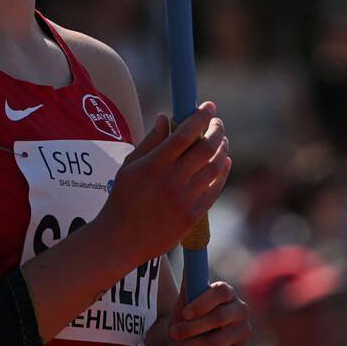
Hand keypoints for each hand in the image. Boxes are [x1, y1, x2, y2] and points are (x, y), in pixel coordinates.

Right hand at [100, 102, 229, 261]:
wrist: (121, 239)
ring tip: (222, 140)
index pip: (185, 133)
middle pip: (206, 148)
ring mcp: (184, 199)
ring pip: (215, 167)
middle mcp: (172, 180)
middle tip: (218, 122)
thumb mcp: (129, 166)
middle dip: (216, 130)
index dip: (200, 116)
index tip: (209, 106)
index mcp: (154, 164)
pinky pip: (215, 189)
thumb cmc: (122, 199)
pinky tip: (225, 162)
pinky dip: (224, 172)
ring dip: (223, 149)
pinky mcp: (193, 215)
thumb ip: (150, 141)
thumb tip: (164, 117)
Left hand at [167, 281, 250, 345]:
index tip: (185, 313)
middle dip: (191, 328)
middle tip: (172, 334)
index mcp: (227, 294)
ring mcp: (244, 333)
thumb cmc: (189, 324)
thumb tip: (186, 269)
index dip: (203, 302)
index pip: (222, 291)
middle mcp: (240, 311)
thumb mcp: (184, 307)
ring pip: (216, 341)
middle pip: (219, 317)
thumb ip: (188, 290)